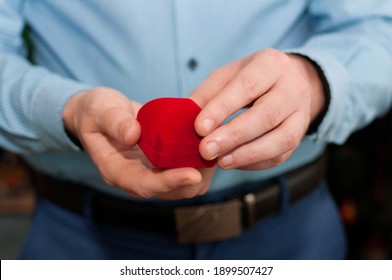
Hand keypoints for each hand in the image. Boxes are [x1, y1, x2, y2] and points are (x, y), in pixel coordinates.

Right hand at [63, 87, 214, 199]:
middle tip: (215, 159)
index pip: (144, 185)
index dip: (169, 182)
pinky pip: (182, 171)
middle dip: (193, 181)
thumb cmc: (95, 112)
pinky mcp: (159, 165)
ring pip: (180, 186)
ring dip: (200, 174)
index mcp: (116, 171)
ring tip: (216, 152)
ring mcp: (148, 173)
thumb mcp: (100, 111)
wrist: (98, 114)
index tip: (194, 174)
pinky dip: (197, 163)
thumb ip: (114, 122)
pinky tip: (209, 146)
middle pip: (169, 192)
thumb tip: (134, 134)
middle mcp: (135, 177)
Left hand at [190, 49, 324, 169]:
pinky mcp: (300, 135)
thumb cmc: (251, 78)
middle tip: (206, 150)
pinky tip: (235, 162)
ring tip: (221, 162)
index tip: (199, 128)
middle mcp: (292, 87)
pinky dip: (256, 162)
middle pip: (267, 114)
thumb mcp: (228, 75)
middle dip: (234, 135)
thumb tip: (185, 117)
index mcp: (271, 64)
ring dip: (248, 154)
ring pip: (282, 138)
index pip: (247, 86)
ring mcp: (301, 113)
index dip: (222, 108)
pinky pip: (282, 154)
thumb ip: (207, 94)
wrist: (287, 82)